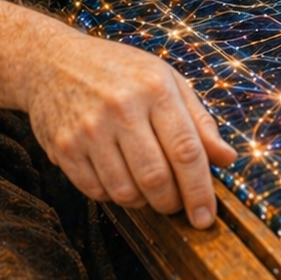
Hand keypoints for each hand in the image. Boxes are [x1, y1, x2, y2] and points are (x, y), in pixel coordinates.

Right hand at [0, 0, 234, 228]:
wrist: (53, 61)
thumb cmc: (119, 71)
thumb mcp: (166, 79)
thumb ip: (199, 120)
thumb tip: (227, 159)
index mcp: (155, 87)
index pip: (186, 151)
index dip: (200, 191)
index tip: (207, 218)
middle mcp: (123, 107)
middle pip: (157, 179)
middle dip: (172, 203)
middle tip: (175, 205)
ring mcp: (90, 128)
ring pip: (126, 192)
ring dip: (143, 202)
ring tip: (146, 189)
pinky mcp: (64, 147)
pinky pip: (97, 192)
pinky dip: (113, 195)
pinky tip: (118, 177)